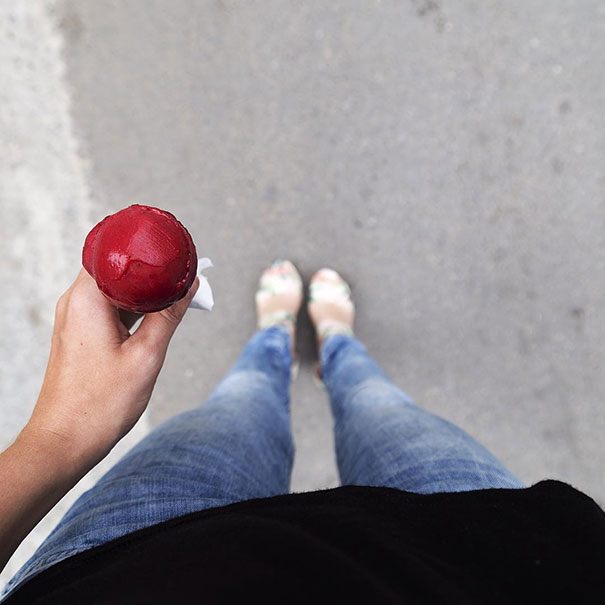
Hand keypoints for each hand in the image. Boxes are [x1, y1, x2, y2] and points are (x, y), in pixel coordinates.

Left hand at [23, 269, 198, 465]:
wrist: (65, 441)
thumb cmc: (100, 404)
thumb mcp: (146, 356)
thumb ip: (169, 316)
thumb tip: (189, 286)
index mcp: (86, 299)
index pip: (115, 252)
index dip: (147, 249)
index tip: (173, 251)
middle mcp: (75, 303)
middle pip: (117, 270)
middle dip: (151, 272)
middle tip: (182, 276)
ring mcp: (76, 319)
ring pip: (116, 291)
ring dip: (144, 293)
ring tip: (175, 297)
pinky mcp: (80, 334)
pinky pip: (111, 309)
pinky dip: (133, 309)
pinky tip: (155, 318)